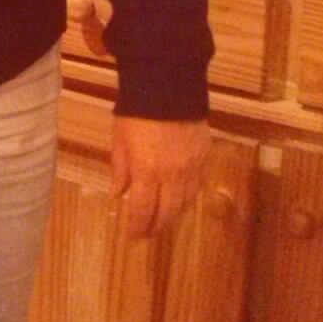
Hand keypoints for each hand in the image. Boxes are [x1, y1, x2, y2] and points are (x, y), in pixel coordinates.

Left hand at [110, 115, 209, 237]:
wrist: (168, 84)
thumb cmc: (136, 111)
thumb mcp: (120, 140)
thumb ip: (120, 169)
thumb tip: (118, 194)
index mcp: (147, 171)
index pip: (142, 210)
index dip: (137, 227)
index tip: (132, 237)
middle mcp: (172, 175)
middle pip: (167, 212)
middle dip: (156, 226)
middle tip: (148, 234)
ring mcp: (191, 167)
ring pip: (185, 202)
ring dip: (173, 214)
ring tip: (163, 220)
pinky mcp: (204, 157)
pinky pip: (197, 185)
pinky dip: (187, 197)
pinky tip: (180, 200)